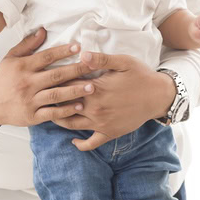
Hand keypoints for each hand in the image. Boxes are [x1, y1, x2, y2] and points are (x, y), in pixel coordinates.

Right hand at [0, 28, 97, 133]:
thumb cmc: (3, 80)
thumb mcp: (10, 58)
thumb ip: (28, 45)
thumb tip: (43, 30)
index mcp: (23, 67)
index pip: (46, 57)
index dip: (62, 51)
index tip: (78, 47)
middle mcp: (27, 83)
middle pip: (56, 75)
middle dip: (76, 70)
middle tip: (93, 66)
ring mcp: (30, 101)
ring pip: (56, 95)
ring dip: (75, 91)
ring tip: (91, 87)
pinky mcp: (32, 116)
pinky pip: (52, 113)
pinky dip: (66, 110)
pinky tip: (79, 105)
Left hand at [52, 52, 175, 150]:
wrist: (159, 96)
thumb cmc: (141, 76)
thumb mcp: (123, 62)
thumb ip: (101, 59)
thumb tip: (81, 55)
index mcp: (96, 89)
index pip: (68, 85)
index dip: (56, 81)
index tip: (46, 78)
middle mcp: (95, 109)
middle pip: (65, 105)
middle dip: (52, 101)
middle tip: (40, 97)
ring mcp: (101, 123)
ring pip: (71, 124)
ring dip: (58, 120)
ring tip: (50, 113)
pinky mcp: (109, 133)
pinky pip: (91, 143)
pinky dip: (80, 144)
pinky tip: (73, 141)